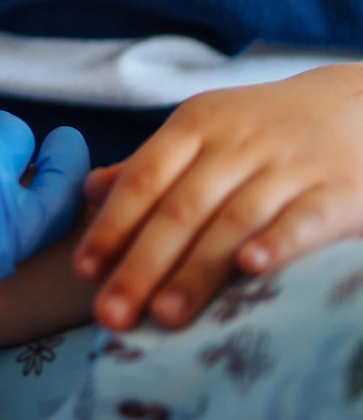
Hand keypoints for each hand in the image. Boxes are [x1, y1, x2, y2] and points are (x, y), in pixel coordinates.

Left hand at [74, 64, 362, 330]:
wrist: (357, 103)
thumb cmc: (264, 129)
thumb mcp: (204, 131)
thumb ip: (151, 165)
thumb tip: (89, 191)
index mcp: (196, 125)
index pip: (144, 178)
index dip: (112, 225)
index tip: (85, 271)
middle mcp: (238, 143)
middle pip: (180, 209)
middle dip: (142, 264)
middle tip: (112, 314)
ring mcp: (289, 166)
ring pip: (234, 220)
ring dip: (197, 270)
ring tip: (165, 316)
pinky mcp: (339, 190)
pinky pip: (304, 218)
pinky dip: (277, 242)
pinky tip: (251, 268)